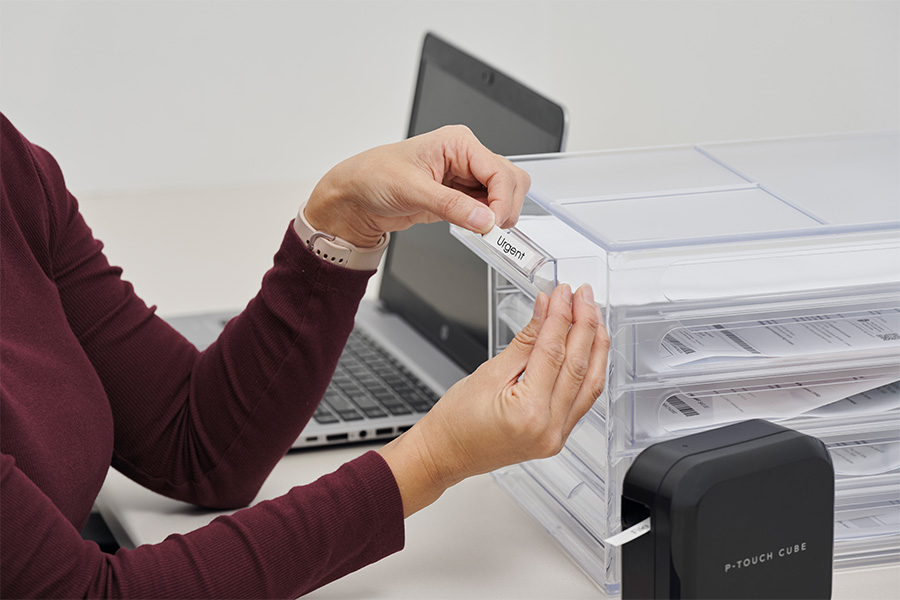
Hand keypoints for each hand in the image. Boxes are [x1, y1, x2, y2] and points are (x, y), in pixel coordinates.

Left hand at [302, 125, 530, 246]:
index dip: (503, 199)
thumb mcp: (412, 190)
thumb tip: (484, 219)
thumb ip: (451, 206)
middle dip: (506, 206)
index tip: (494, 223)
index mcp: (458, 143)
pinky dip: (487, 221)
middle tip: (493, 229)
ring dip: (499, 214)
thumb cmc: (374, 177)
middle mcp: (466, 157)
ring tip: (483, 229)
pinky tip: (476, 228)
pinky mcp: (460, 198)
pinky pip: (487, 209)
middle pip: (510, 180)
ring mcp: (464, 178)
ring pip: (504, 195)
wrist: (355, 197)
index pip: (498, 170)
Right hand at [378, 283, 609, 516]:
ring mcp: (557, 435)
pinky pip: (584, 399)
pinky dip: (590, 370)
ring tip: (592, 316)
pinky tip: (589, 349)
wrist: (446, 454)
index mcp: (528, 412)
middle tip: (582, 296)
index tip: (561, 293)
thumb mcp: (488, 373)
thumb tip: (544, 311)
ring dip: (594, 345)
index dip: (560, 316)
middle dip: (583, 324)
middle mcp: (549, 428)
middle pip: (578, 365)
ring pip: (590, 383)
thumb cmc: (456, 421)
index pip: (554, 351)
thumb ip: (524, 341)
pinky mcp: (558, 436)